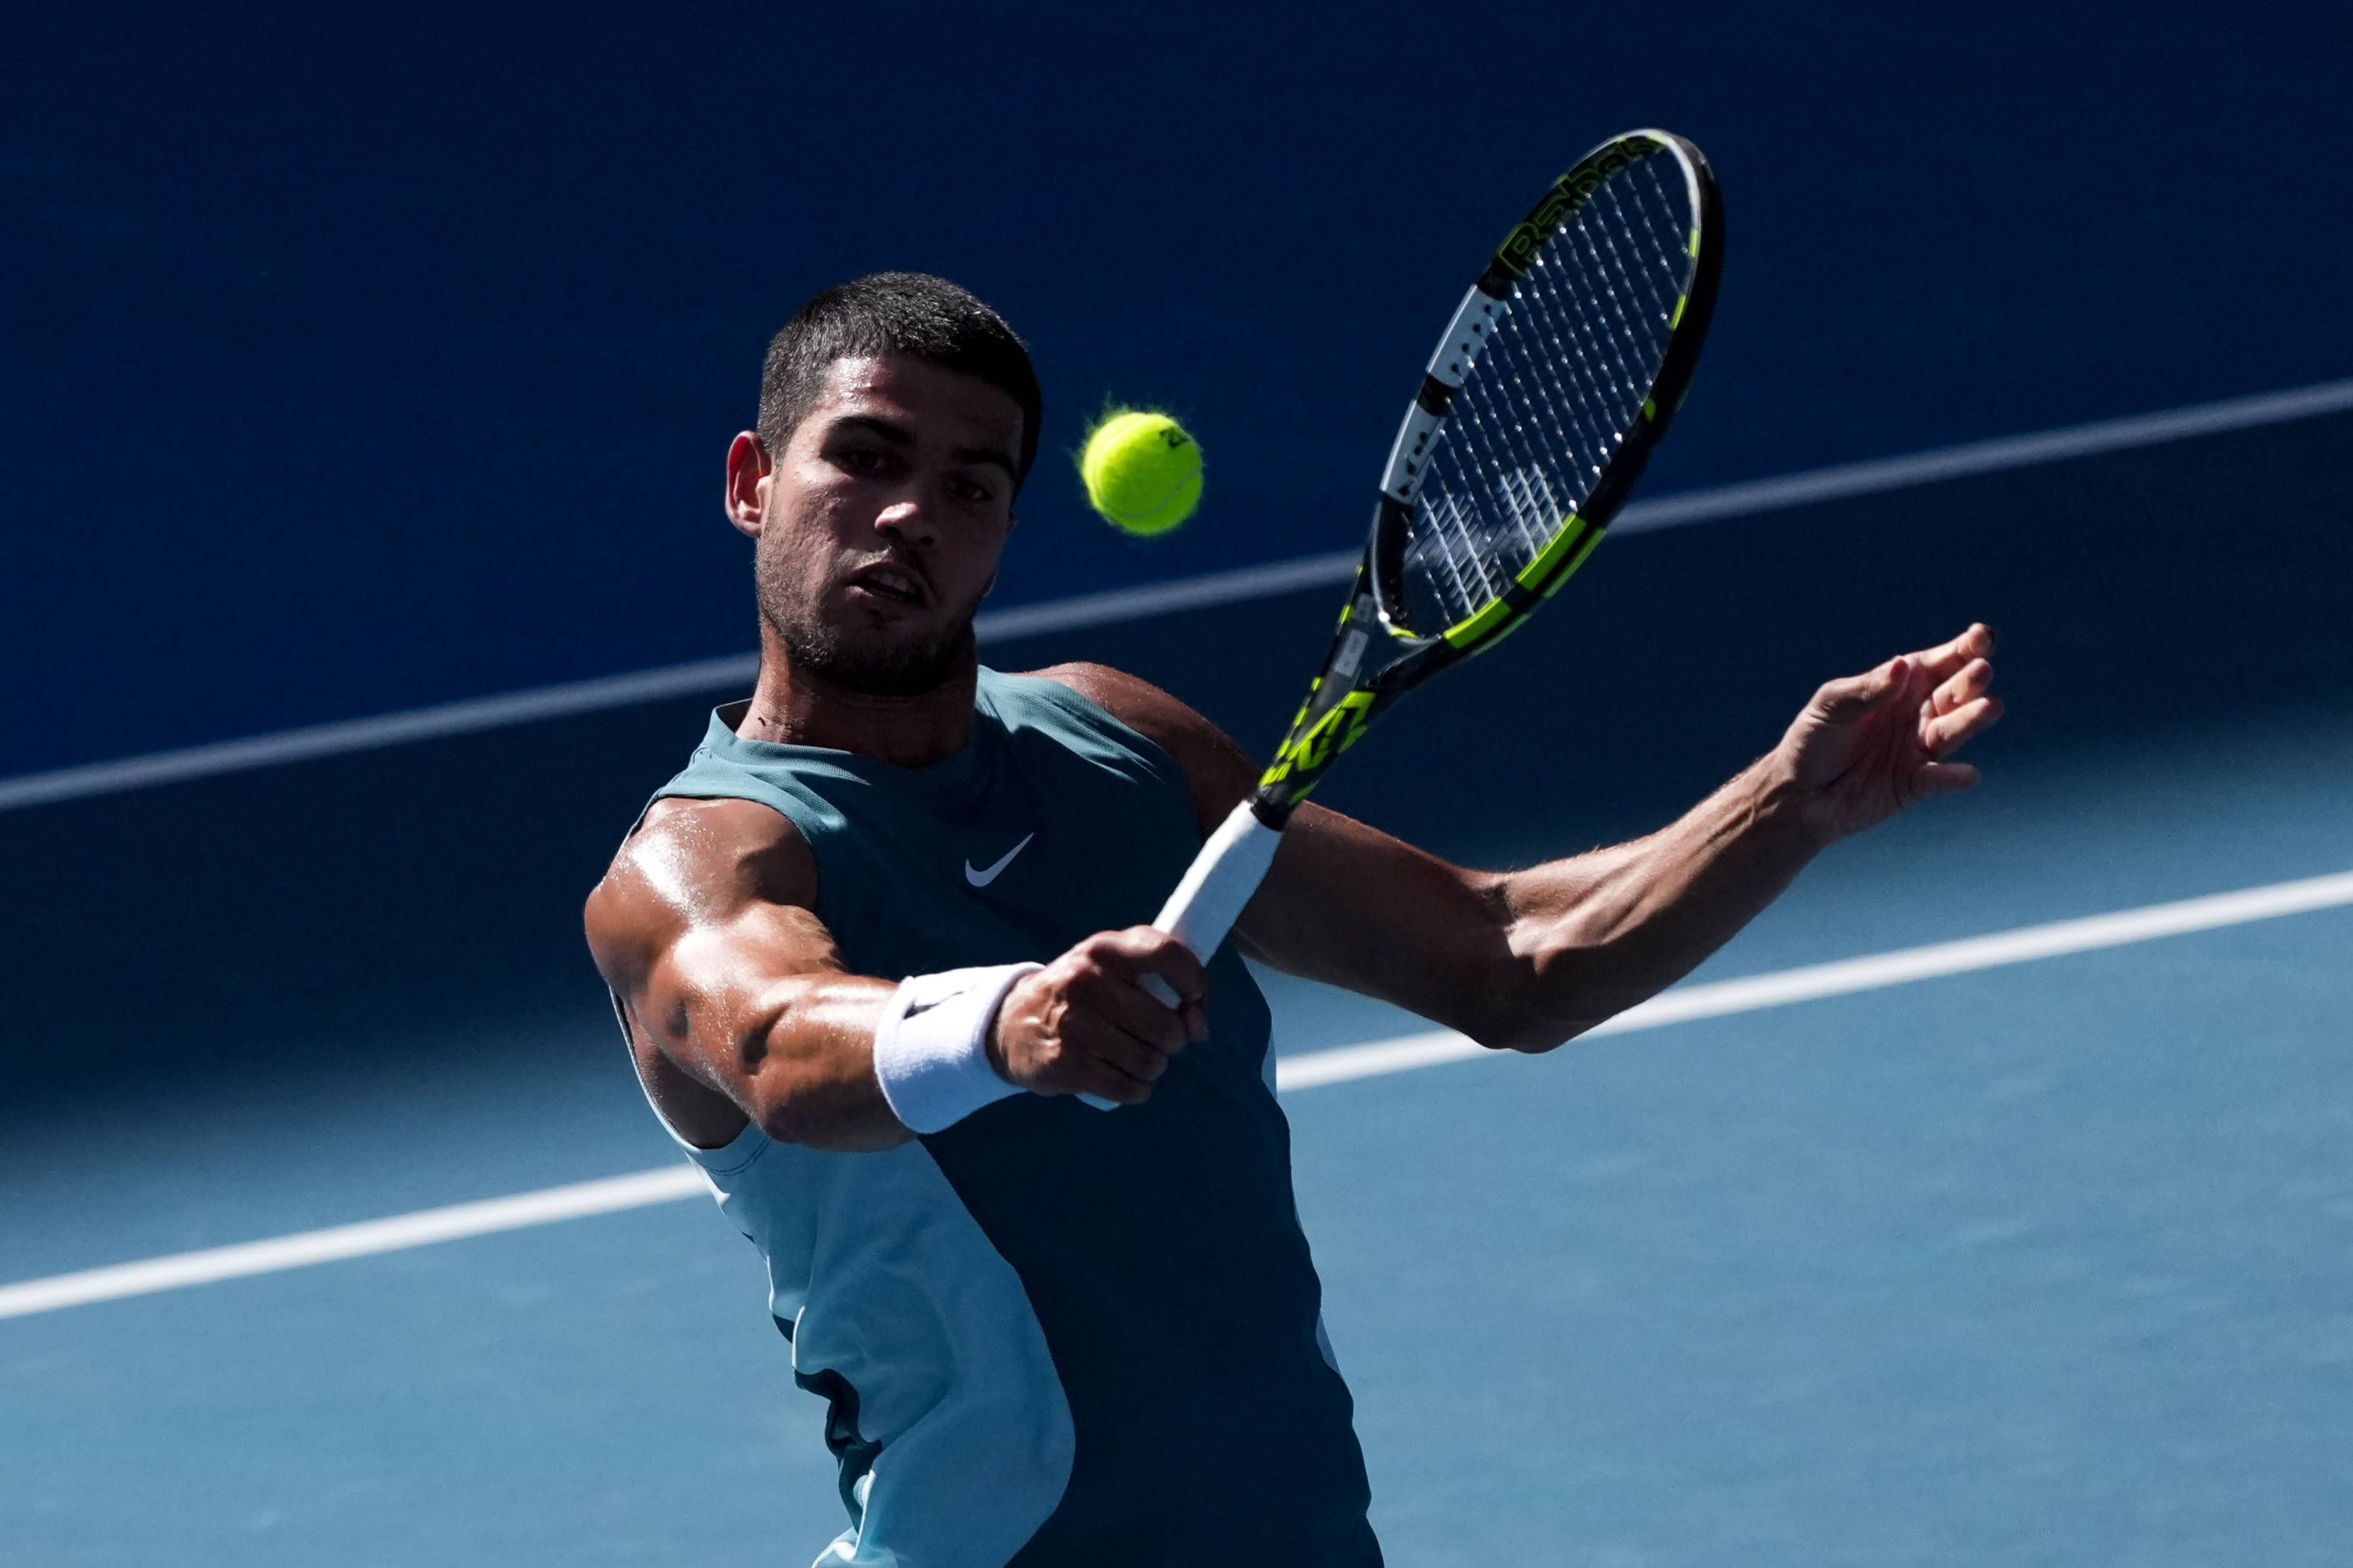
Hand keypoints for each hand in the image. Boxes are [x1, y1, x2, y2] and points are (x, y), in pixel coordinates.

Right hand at [989, 927, 1208, 1104]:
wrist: (1010, 1024)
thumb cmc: (1079, 994)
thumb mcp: (1108, 966)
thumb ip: (1159, 978)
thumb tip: (1199, 1027)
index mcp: (1103, 949)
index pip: (1166, 954)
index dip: (1194, 981)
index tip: (1195, 1000)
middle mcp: (1086, 981)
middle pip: (1167, 1025)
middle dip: (1173, 1040)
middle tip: (1156, 1039)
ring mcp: (1074, 1024)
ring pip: (1151, 1062)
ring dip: (1153, 1067)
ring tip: (1135, 1057)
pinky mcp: (1066, 1064)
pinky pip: (1128, 1088)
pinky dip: (1136, 1090)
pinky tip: (1124, 1079)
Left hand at [1772, 623, 2004, 845]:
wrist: (1798, 794)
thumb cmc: (1812, 740)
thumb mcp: (1830, 706)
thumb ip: (1865, 690)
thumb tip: (1901, 667)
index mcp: (1900, 686)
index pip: (1939, 663)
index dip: (1964, 649)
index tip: (1983, 636)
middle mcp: (1918, 714)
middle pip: (1954, 693)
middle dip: (1970, 681)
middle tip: (1980, 672)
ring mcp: (1919, 749)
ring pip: (1953, 730)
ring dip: (1972, 719)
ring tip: (1990, 707)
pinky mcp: (1915, 784)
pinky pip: (1939, 779)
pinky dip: (1954, 777)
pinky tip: (1968, 774)